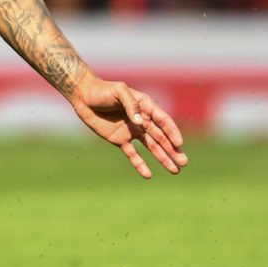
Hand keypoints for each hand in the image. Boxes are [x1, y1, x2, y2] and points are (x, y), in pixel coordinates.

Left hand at [70, 72, 188, 178]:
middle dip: (173, 150)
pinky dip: (140, 165)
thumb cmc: (102, 90)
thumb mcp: (119, 91)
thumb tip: (141, 122)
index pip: (163, 121)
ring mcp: (132, 131)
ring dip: (163, 158)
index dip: (172, 132)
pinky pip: (133, 154)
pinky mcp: (120, 140)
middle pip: (161, 137)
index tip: (179, 144)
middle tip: (184, 162)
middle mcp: (142, 120)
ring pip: (152, 147)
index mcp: (145, 106)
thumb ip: (131, 105)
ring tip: (175, 170)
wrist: (83, 96)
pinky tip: (148, 175)